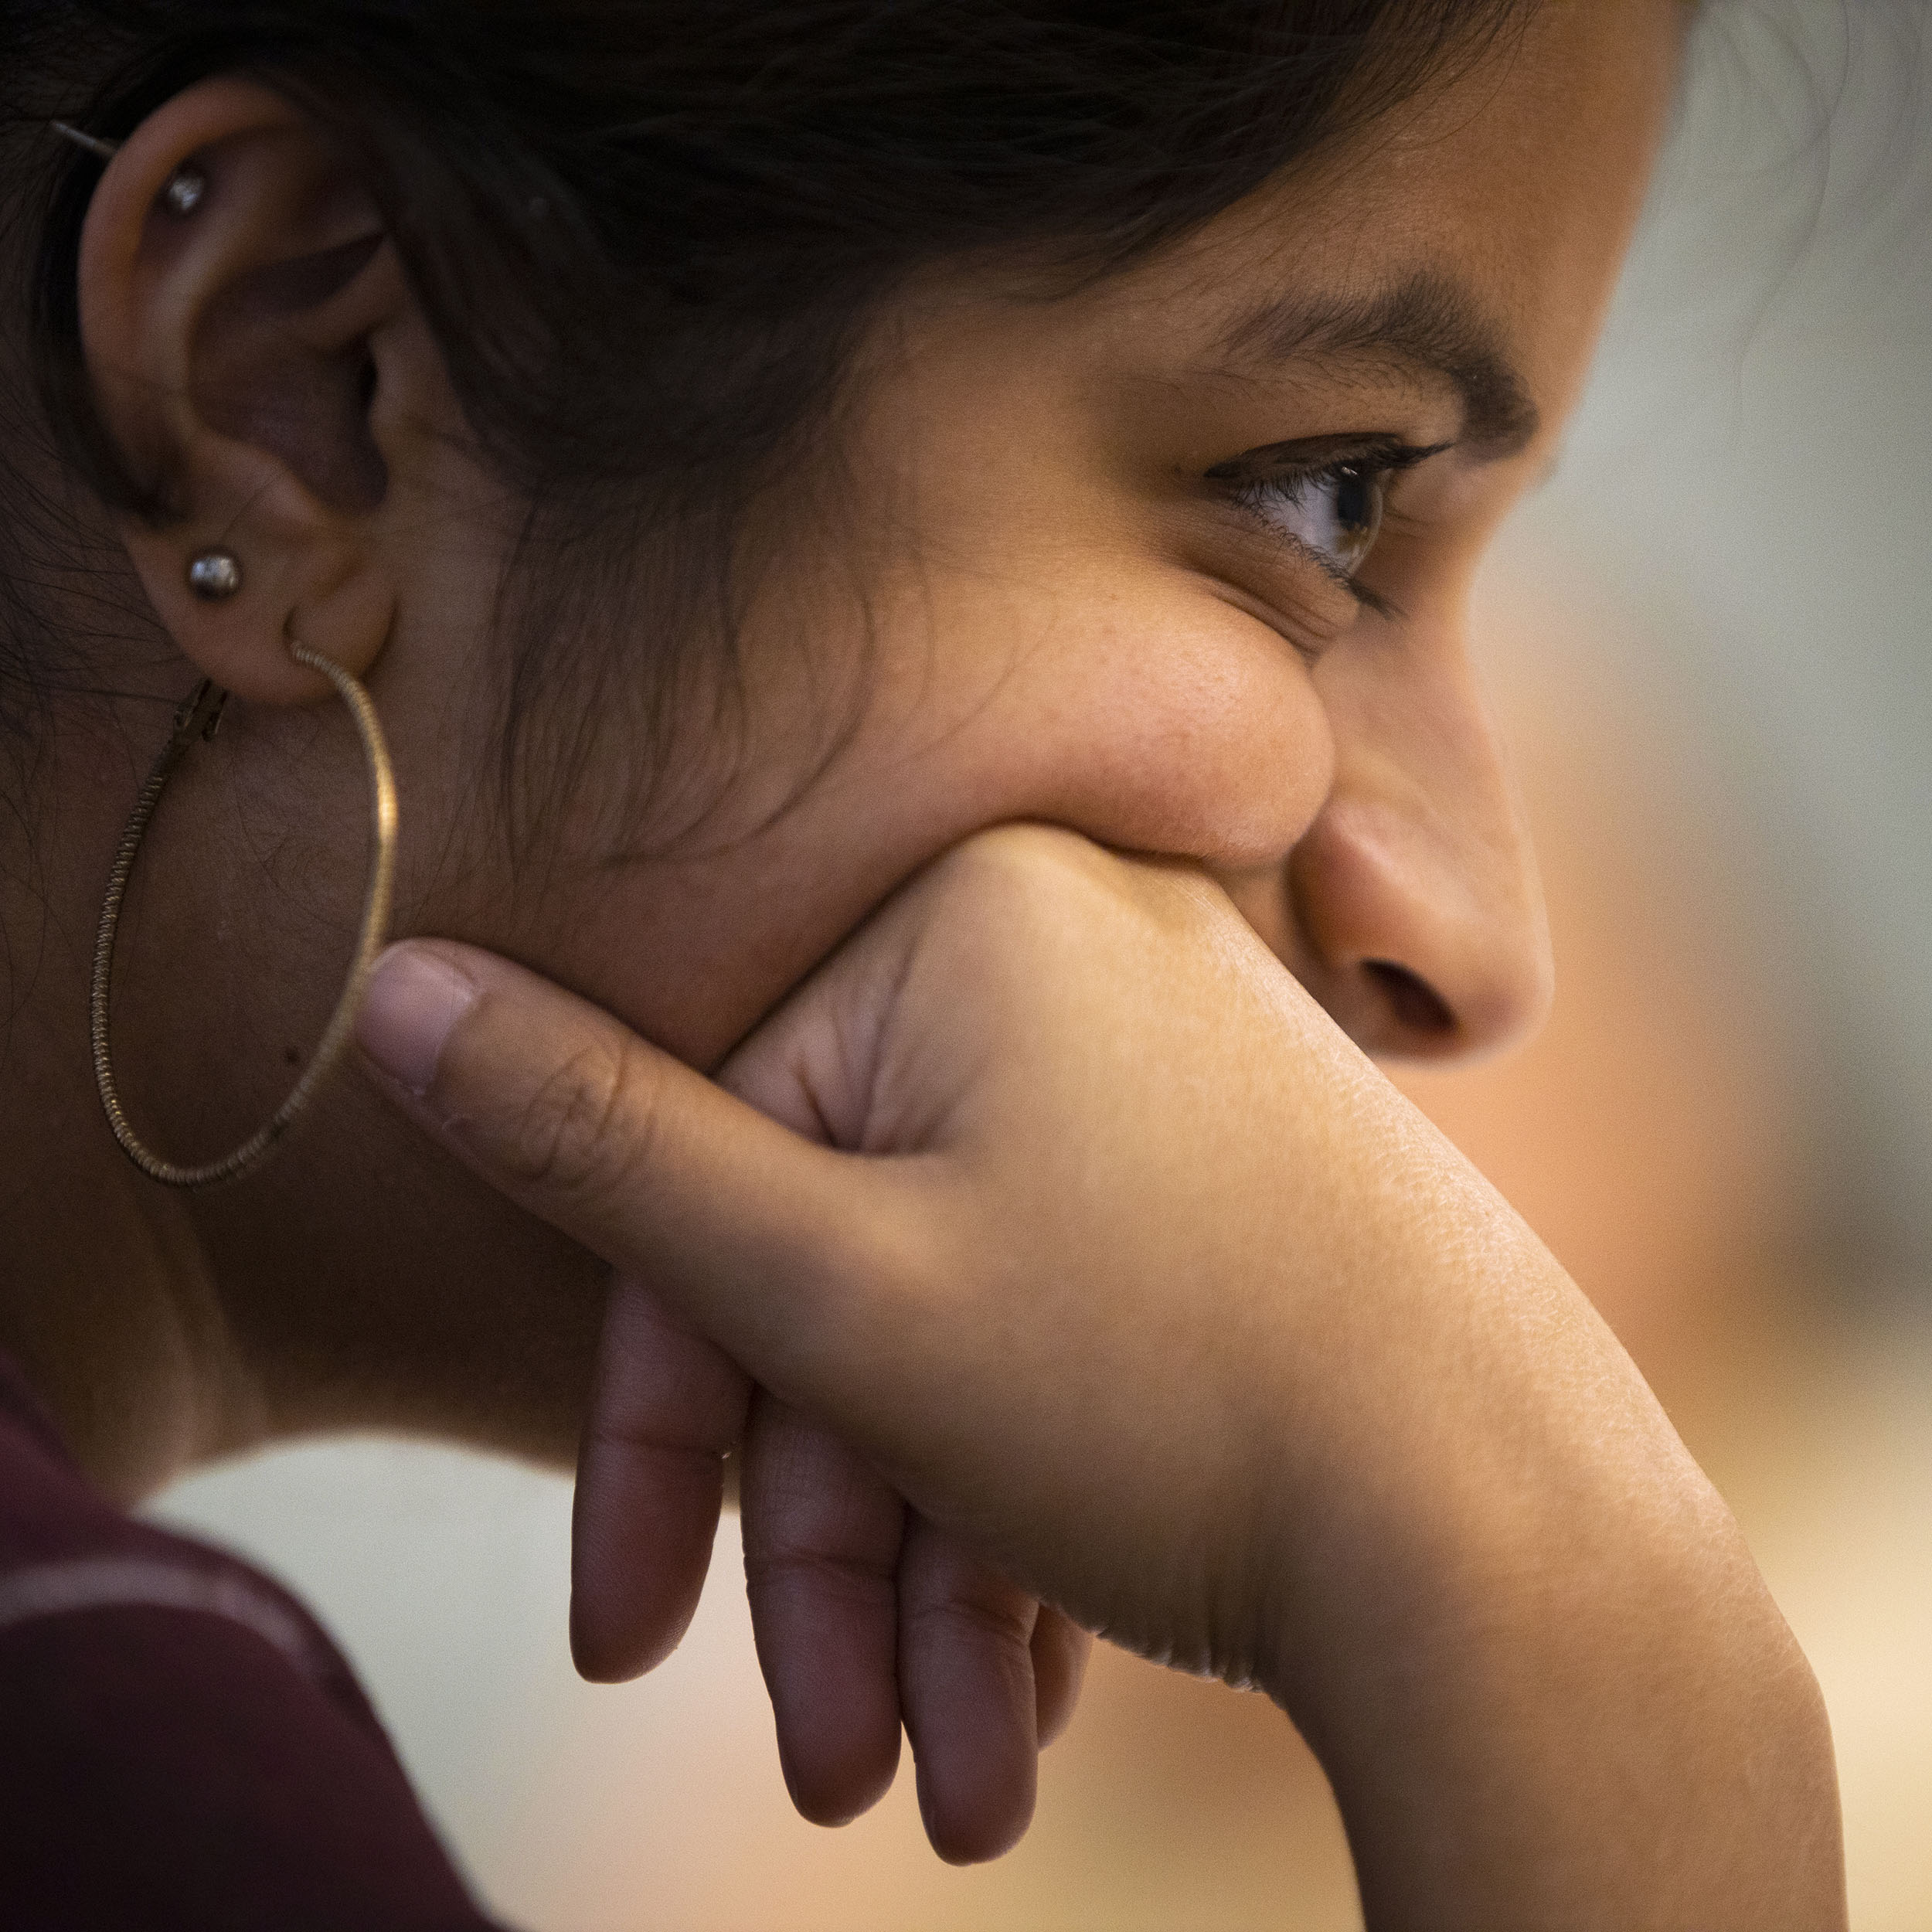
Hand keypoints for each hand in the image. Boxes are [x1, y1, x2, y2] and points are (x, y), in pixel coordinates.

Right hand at [358, 825, 1843, 1928]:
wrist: (1521, 1544)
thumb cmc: (1168, 1395)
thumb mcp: (830, 1285)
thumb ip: (590, 1137)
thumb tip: (396, 981)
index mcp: (968, 912)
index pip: (715, 1168)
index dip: (663, 1428)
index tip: (627, 1630)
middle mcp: (1077, 951)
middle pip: (845, 1267)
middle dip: (825, 1546)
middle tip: (837, 1761)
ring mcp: (1167, 1066)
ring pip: (955, 1330)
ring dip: (926, 1571)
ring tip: (962, 1777)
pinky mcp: (1226, 1176)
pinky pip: (1064, 1328)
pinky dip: (1028, 1504)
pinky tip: (1038, 1682)